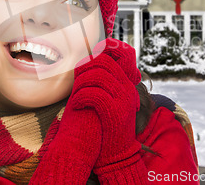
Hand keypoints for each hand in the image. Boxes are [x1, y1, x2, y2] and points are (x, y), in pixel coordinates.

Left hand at [71, 38, 142, 175]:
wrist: (114, 156)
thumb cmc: (103, 126)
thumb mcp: (106, 100)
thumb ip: (101, 83)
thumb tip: (86, 62)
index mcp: (127, 84)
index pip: (122, 54)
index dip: (104, 49)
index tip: (88, 56)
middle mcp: (128, 89)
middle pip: (105, 62)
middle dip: (85, 67)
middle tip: (76, 79)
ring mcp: (124, 100)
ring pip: (98, 76)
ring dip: (80, 84)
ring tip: (76, 95)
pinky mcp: (116, 113)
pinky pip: (94, 94)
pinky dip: (80, 97)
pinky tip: (76, 105)